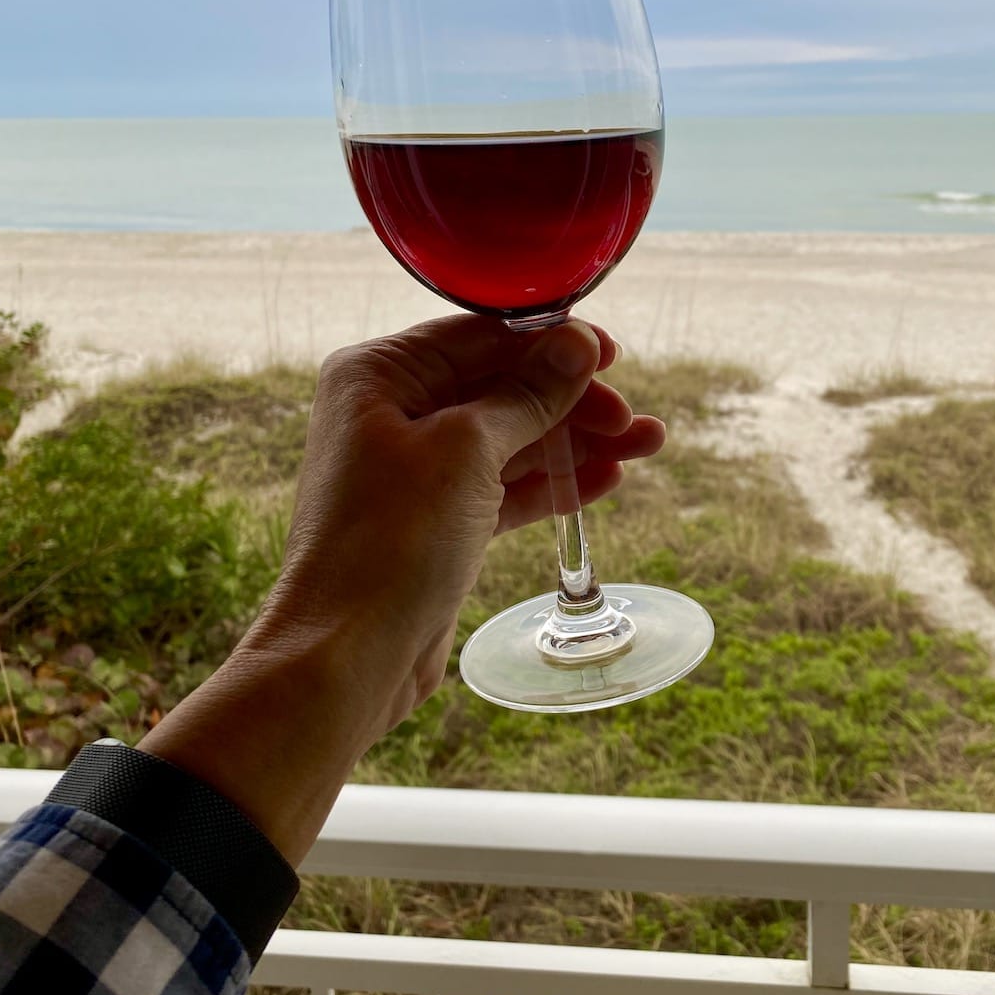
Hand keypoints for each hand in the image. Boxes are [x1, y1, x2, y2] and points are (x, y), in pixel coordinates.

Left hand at [260, 314, 663, 725]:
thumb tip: (578, 343)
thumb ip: (528, 394)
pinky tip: (606, 481)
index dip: (550, 343)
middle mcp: (390, 413)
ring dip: (577, 442)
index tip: (612, 354)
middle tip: (632, 421)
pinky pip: (504, 487)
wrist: (348, 657)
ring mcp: (414, 470)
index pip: (480, 337)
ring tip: (647, 445)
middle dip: (573, 401)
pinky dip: (553, 484)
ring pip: (512, 440)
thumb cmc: (390, 541)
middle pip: (501, 388)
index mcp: (378, 375)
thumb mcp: (468, 450)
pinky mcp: (437, 521)